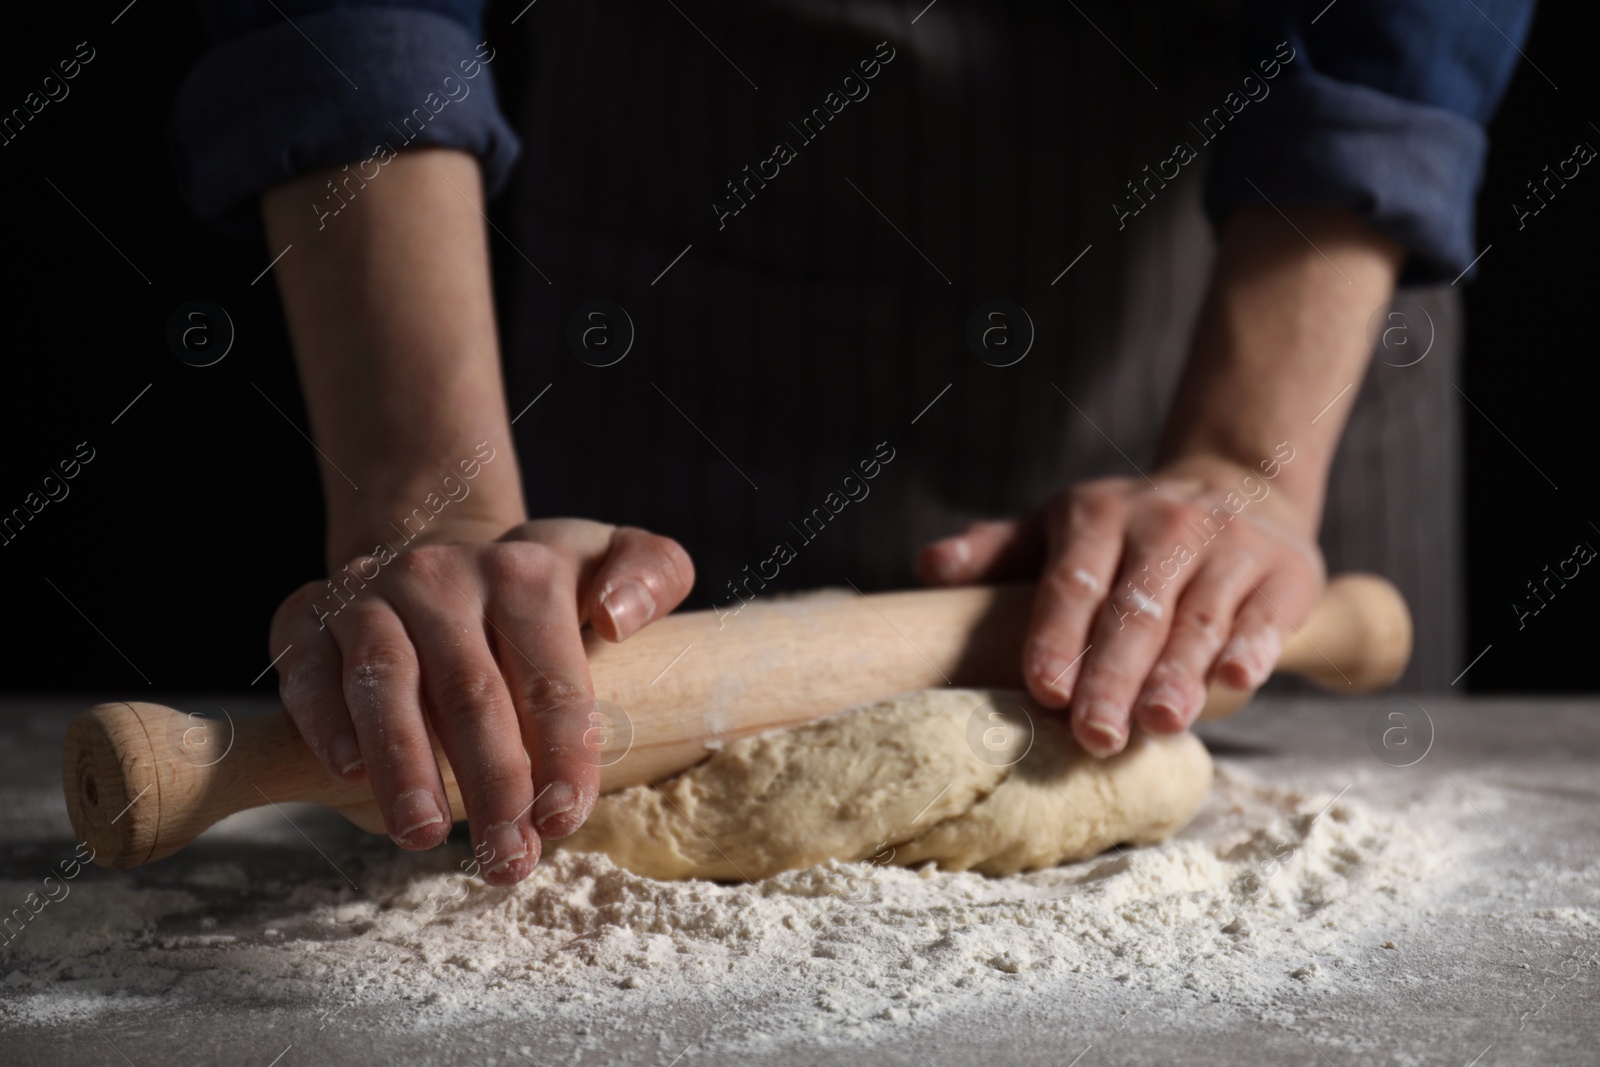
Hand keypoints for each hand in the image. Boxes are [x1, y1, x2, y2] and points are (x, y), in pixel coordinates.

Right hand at [269, 518, 693, 884]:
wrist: (436, 558)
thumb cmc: (538, 589)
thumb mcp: (610, 560)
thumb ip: (653, 573)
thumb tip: (616, 620)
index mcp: (526, 572)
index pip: (550, 676)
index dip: (562, 753)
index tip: (565, 818)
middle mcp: (444, 575)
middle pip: (471, 691)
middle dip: (492, 785)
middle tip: (507, 861)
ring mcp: (371, 595)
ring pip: (386, 681)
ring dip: (405, 767)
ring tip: (425, 836)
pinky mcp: (309, 617)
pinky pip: (309, 671)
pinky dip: (326, 721)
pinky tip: (349, 773)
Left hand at [917, 455, 1323, 756]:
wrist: (1240, 487)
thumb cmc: (1126, 533)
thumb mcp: (1059, 527)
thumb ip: (996, 551)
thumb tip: (927, 568)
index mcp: (1097, 516)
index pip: (1072, 582)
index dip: (1057, 636)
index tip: (1043, 689)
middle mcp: (1164, 524)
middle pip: (1133, 610)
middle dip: (1113, 675)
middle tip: (1095, 734)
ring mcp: (1227, 546)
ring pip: (1198, 617)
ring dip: (1179, 672)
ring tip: (1159, 722)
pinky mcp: (1283, 572)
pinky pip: (1263, 614)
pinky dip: (1251, 646)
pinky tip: (1236, 681)